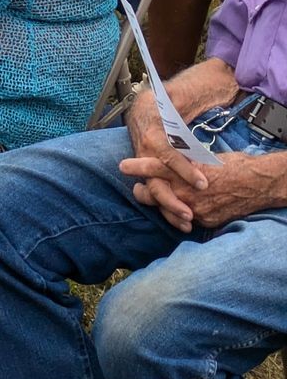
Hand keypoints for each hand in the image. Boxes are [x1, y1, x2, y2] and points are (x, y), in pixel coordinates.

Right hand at [120, 90, 211, 229]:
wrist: (142, 110)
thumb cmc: (161, 107)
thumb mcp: (169, 100)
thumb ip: (177, 101)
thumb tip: (179, 97)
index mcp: (152, 136)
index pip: (169, 156)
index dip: (185, 171)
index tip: (203, 184)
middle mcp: (145, 155)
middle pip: (155, 183)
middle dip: (172, 200)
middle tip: (191, 214)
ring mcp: (145, 167)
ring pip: (154, 193)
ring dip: (169, 210)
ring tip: (189, 223)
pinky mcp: (148, 174)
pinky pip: (156, 195)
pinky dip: (167, 210)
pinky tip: (183, 223)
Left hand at [121, 148, 278, 230]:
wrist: (257, 184)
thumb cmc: (231, 165)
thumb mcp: (203, 158)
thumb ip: (183, 163)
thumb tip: (168, 162)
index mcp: (185, 171)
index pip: (156, 167)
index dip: (138, 167)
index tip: (123, 166)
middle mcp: (187, 191)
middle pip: (155, 192)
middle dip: (143, 191)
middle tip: (136, 189)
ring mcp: (195, 208)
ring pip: (168, 209)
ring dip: (160, 204)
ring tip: (152, 199)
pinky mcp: (204, 220)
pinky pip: (185, 219)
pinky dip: (178, 214)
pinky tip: (176, 210)